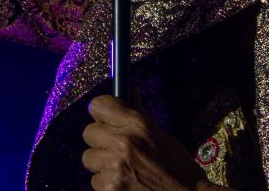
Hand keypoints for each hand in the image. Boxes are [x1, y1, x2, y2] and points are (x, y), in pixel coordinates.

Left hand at [82, 90, 210, 190]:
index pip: (98, 105)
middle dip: (101, 141)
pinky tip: (125, 185)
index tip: (106, 120)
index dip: (102, 113)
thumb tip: (131, 88)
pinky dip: (107, 185)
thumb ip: (139, 114)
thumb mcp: (162, 136)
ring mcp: (115, 167)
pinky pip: (95, 182)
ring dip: (102, 165)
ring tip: (124, 170)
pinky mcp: (110, 189)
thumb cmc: (179, 168)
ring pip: (89, 159)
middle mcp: (123, 141)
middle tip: (117, 150)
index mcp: (137, 123)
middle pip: (89, 132)